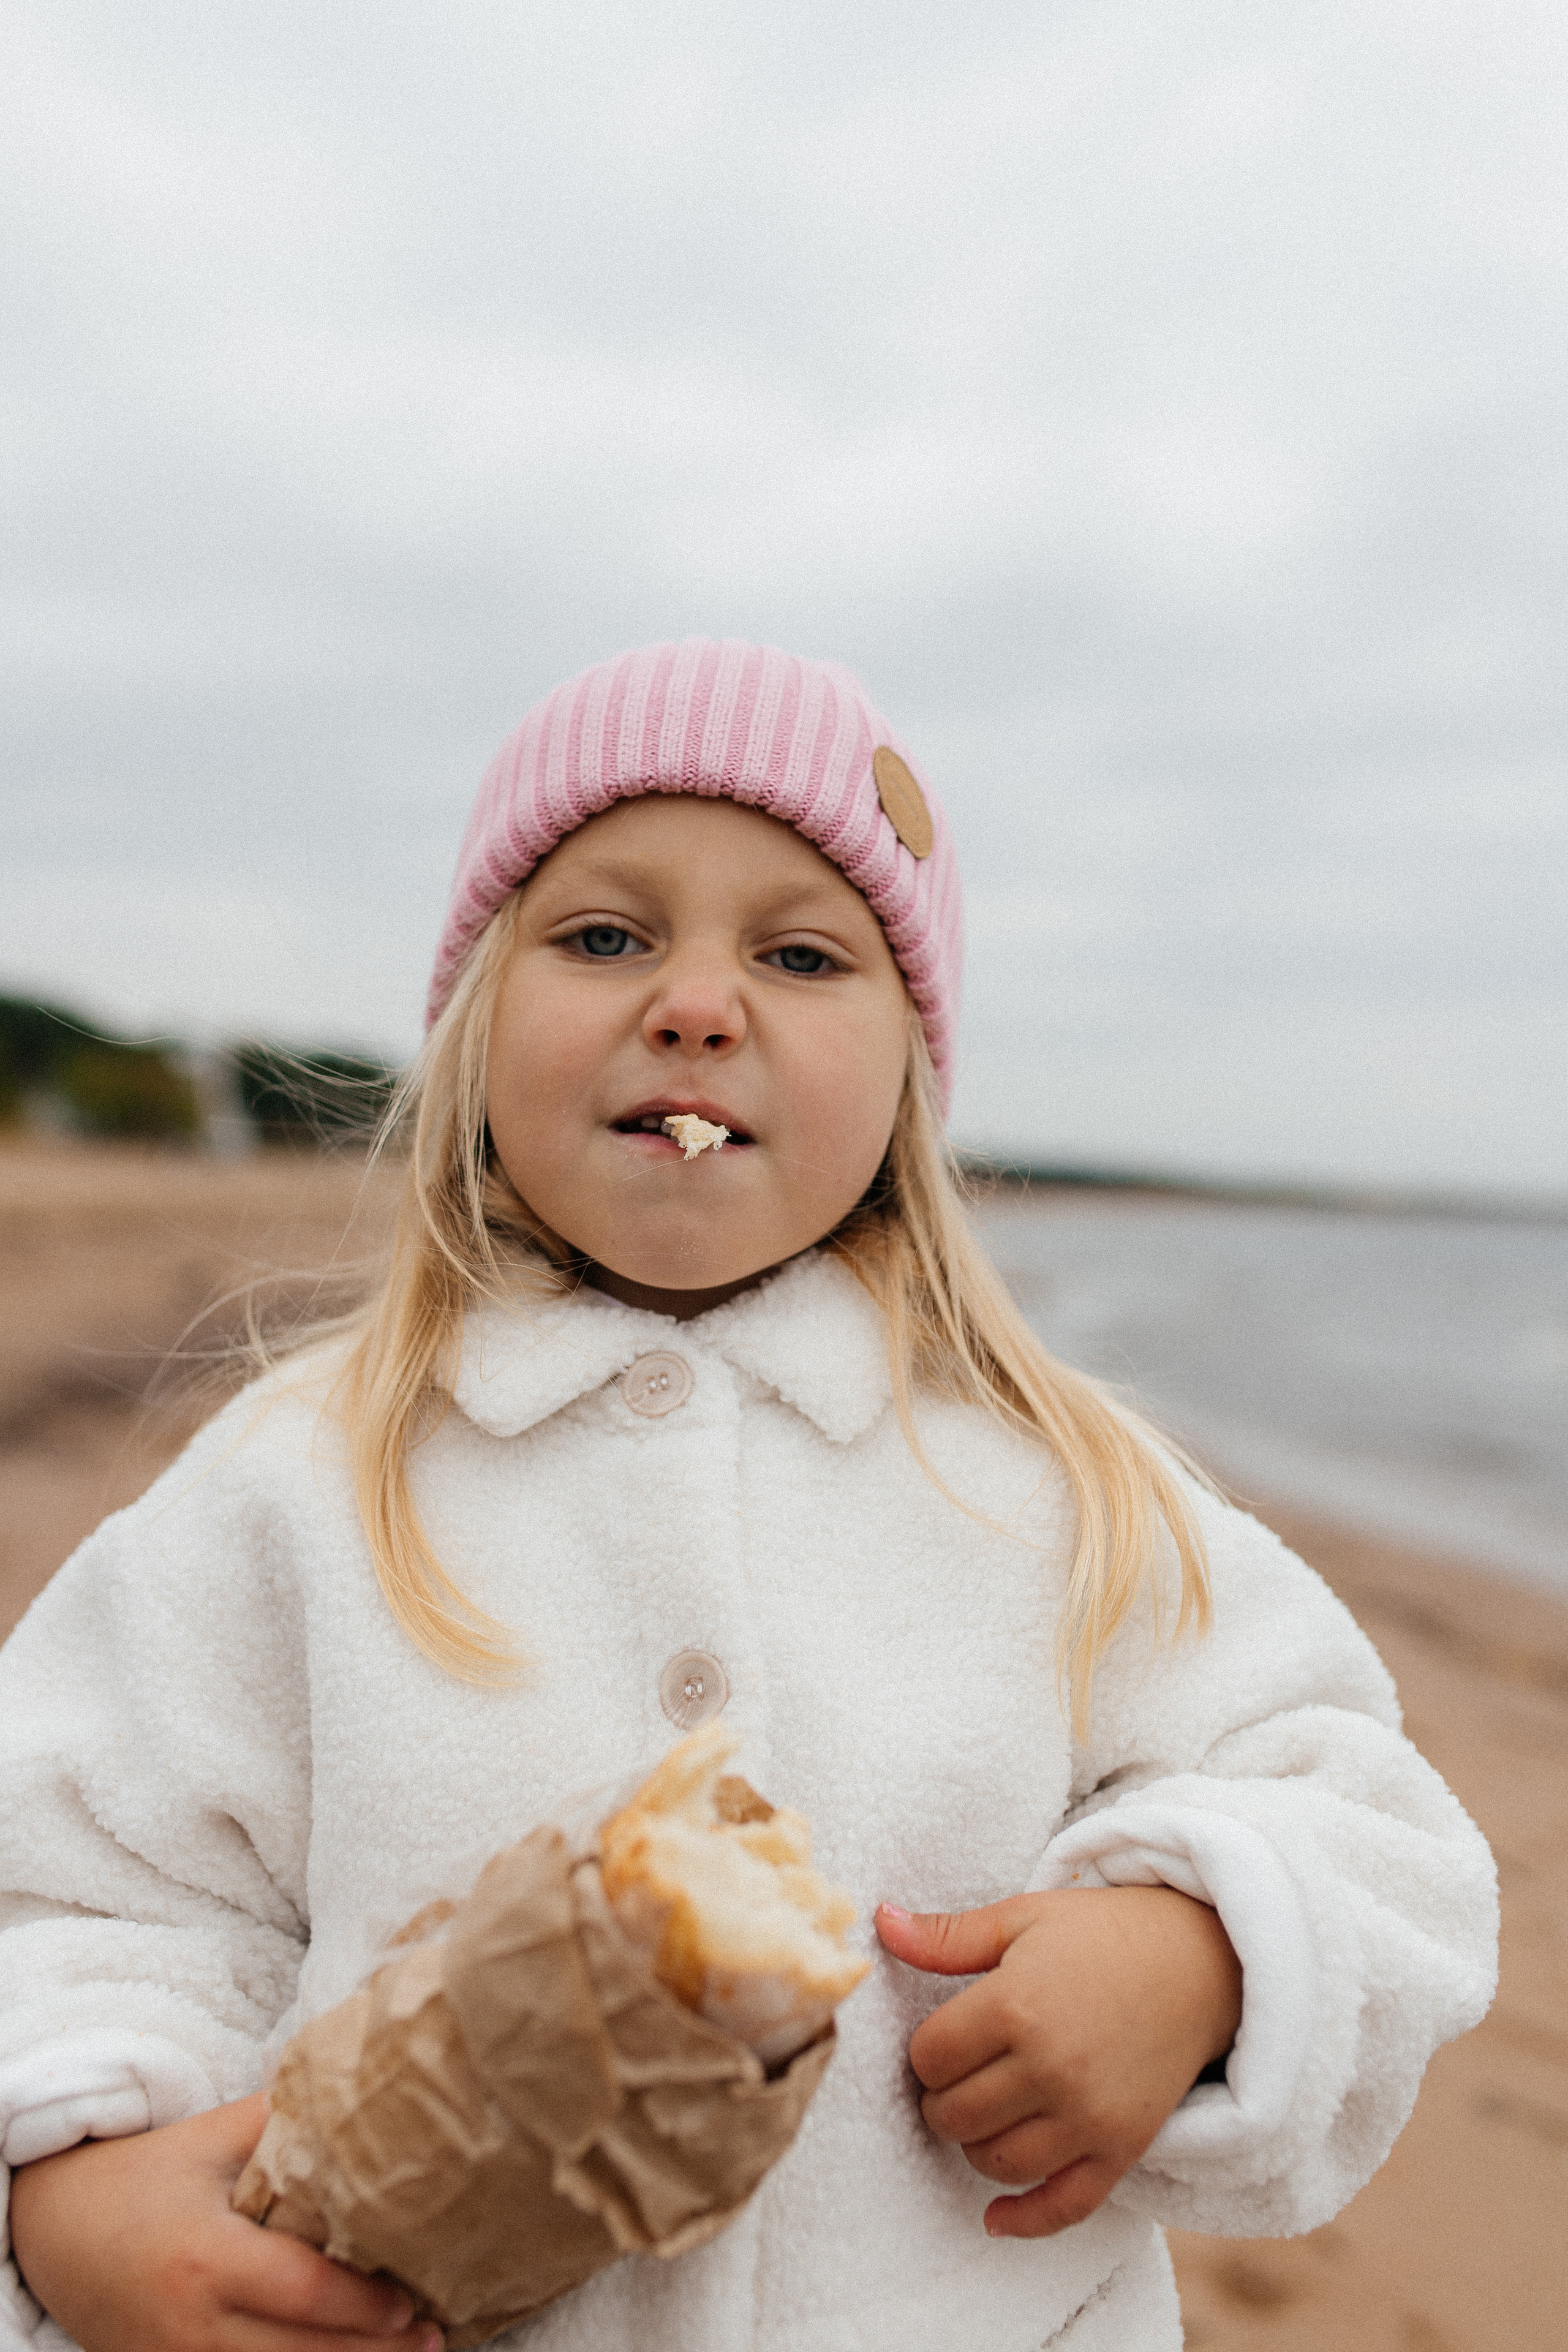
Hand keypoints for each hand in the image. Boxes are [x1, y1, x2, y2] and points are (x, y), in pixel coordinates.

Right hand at [8, 2093, 439, 2351]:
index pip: (306, 2294)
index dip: (367, 2304)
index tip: (416, 2295)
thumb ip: (283, 2119)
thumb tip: (361, 2088)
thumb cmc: (145, 2173)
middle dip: (375, 2351)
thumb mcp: (210, 2138)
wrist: (53, 2228)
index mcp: (208, 2258)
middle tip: (436, 2336)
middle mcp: (191, 2325)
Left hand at [877, 1886, 1240, 2237]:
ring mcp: (1087, 2116)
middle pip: (954, 2116)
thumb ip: (947, 1936)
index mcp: (1015, 2006)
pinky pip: (1063, 2207)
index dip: (925, 2052)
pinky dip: (1023, 2219)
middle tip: (959, 2078)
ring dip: (974, 2145)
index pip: (930, 2058)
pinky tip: (995, 2217)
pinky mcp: (1121, 2149)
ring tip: (985, 2113)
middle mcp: (1049, 2068)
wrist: (1200, 1963)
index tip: (944, 2039)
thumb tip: (881, 1921)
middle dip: (941, 2100)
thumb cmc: (1102, 1934)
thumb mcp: (1022, 1917)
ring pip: (995, 2162)